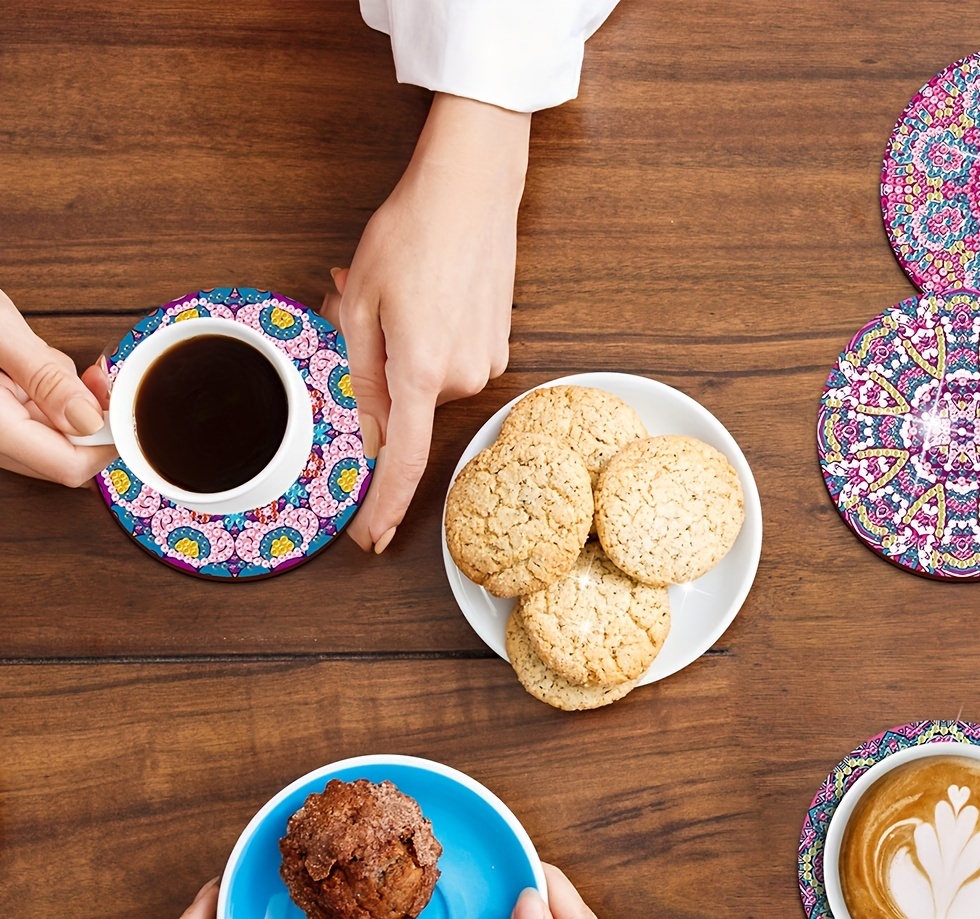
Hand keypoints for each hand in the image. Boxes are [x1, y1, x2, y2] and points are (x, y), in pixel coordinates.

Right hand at [0, 291, 114, 485]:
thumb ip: (44, 377)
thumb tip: (91, 420)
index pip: (69, 468)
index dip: (106, 445)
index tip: (121, 410)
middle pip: (62, 456)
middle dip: (88, 418)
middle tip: (92, 375)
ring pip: (47, 435)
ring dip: (63, 401)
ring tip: (36, 354)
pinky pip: (26, 416)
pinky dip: (40, 391)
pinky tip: (23, 358)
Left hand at [323, 93, 530, 552]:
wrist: (472, 190)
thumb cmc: (412, 233)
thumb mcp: (359, 301)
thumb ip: (359, 375)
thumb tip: (365, 435)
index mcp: (422, 370)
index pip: (401, 459)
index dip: (383, 505)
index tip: (369, 538)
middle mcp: (463, 377)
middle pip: (407, 407)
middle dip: (379, 378)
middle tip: (354, 310)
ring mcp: (486, 365)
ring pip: (428, 385)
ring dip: (402, 356)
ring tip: (391, 296)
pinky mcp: (497, 349)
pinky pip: (450, 365)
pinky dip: (427, 344)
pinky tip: (421, 298)